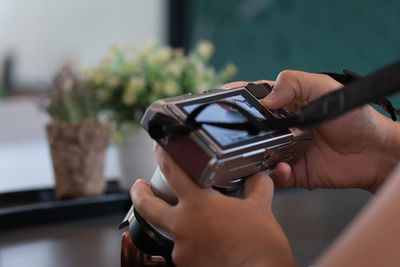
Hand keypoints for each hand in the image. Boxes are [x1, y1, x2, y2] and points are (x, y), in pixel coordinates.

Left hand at [131, 145, 296, 266]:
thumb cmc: (260, 244)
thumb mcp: (259, 207)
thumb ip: (256, 187)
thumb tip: (257, 178)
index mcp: (198, 204)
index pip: (172, 171)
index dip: (162, 156)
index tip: (159, 149)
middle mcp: (183, 225)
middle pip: (147, 205)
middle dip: (139, 193)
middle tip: (139, 186)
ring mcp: (181, 248)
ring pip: (170, 231)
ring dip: (179, 224)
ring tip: (198, 225)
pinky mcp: (185, 265)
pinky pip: (185, 250)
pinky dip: (194, 244)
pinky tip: (210, 244)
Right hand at [227, 71, 396, 191]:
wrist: (373, 152)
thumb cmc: (353, 116)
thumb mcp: (324, 89)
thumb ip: (294, 84)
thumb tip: (267, 99)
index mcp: (286, 104)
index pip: (254, 98)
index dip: (236, 98)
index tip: (219, 99)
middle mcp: (281, 127)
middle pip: (250, 129)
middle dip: (238, 132)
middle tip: (230, 134)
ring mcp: (285, 150)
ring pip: (256, 155)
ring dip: (253, 156)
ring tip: (261, 154)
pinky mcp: (293, 172)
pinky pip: (274, 176)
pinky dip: (276, 174)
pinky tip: (286, 169)